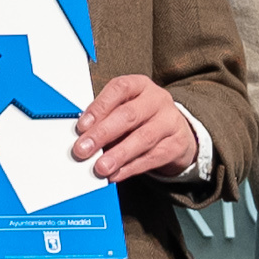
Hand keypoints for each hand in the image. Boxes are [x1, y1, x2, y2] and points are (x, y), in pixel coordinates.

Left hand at [72, 72, 200, 183]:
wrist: (176, 131)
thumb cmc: (142, 118)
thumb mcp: (125, 108)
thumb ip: (105, 119)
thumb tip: (83, 137)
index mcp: (140, 85)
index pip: (119, 89)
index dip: (99, 107)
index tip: (81, 126)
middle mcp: (157, 100)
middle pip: (129, 115)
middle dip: (103, 133)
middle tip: (83, 149)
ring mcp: (170, 121)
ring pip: (143, 138)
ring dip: (118, 154)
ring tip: (100, 167)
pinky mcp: (176, 144)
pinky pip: (152, 157)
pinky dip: (131, 168)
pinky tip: (116, 174)